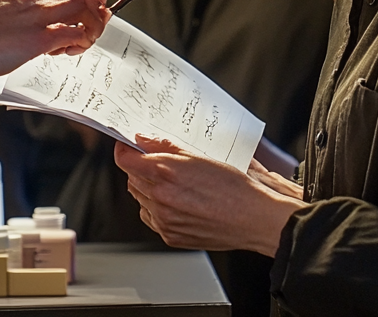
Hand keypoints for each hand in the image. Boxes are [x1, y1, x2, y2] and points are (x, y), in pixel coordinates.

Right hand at [0, 0, 110, 78]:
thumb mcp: (5, 4)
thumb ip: (24, 4)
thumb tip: (35, 15)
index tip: (89, 3)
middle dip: (96, 5)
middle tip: (97, 21)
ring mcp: (41, 16)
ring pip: (85, 10)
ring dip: (92, 25)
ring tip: (85, 38)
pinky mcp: (41, 37)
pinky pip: (76, 34)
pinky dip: (81, 42)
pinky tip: (70, 50)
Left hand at [114, 135, 304, 256]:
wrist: (252, 218)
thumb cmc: (233, 186)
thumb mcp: (200, 155)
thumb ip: (167, 147)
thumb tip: (144, 141)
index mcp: (166, 172)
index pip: (126, 159)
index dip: (124, 149)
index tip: (128, 145)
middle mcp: (161, 197)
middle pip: (132, 178)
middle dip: (138, 167)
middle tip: (154, 160)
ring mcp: (164, 219)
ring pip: (140, 198)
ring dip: (146, 187)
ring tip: (170, 182)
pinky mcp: (170, 236)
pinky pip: (151, 217)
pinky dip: (155, 207)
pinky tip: (173, 201)